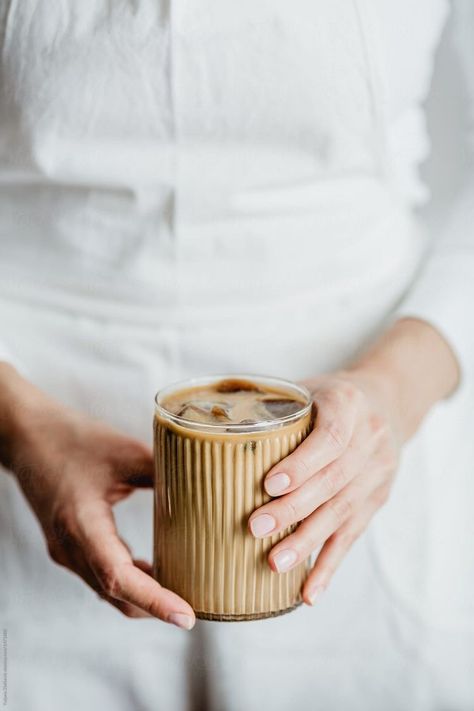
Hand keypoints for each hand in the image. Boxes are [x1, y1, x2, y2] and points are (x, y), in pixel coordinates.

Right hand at [0, 363, 194, 629]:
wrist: (28, 435)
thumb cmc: (72, 438)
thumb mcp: (125, 452)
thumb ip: (164, 475)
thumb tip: (206, 492)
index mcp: (80, 524)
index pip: (118, 578)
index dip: (155, 601)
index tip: (186, 616)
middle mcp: (69, 547)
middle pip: (115, 593)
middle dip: (154, 608)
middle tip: (194, 609)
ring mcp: (65, 549)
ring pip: (106, 589)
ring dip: (141, 597)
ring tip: (181, 592)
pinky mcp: (67, 544)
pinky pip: (99, 574)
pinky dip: (128, 580)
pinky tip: (153, 570)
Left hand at [247, 318, 459, 604]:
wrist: (385, 402)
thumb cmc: (328, 397)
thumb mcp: (306, 387)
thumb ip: (267, 403)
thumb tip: (204, 420)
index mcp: (349, 404)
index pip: (331, 436)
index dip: (302, 463)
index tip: (269, 484)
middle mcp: (370, 439)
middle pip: (334, 480)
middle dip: (294, 508)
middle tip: (255, 527)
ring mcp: (377, 473)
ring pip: (342, 513)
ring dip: (307, 541)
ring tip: (275, 562)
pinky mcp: (376, 501)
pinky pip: (352, 536)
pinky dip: (329, 566)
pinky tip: (308, 591)